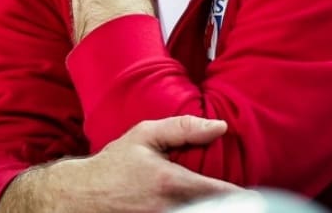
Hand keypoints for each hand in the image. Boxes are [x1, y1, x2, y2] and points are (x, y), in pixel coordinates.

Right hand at [0, 116, 239, 211]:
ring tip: (222, 205)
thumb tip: (220, 127)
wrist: (76, 196)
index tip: (255, 198)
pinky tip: (199, 207)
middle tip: (244, 205)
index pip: (216, 192)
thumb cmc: (113, 164)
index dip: (238, 196)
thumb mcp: (144, 136)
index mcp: (169, 182)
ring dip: (209, 209)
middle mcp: (166, 208)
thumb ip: (184, 129)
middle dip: (225, 207)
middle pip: (209, 211)